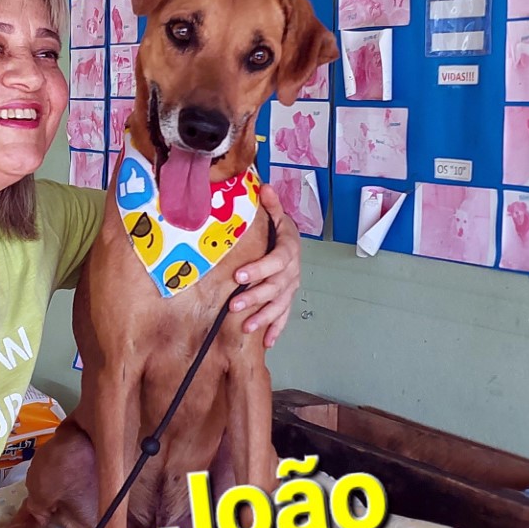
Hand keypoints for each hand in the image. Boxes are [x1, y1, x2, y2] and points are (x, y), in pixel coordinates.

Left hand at [230, 185, 300, 347]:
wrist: (294, 246)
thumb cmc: (280, 232)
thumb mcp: (277, 215)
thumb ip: (271, 204)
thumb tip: (264, 186)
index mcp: (288, 250)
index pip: (276, 261)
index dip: (259, 269)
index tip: (239, 276)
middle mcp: (292, 272)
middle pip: (275, 287)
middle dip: (255, 298)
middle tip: (234, 305)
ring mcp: (290, 288)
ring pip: (279, 305)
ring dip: (263, 318)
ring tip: (246, 327)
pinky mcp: (287, 300)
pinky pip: (284, 316)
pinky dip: (276, 329)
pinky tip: (266, 341)